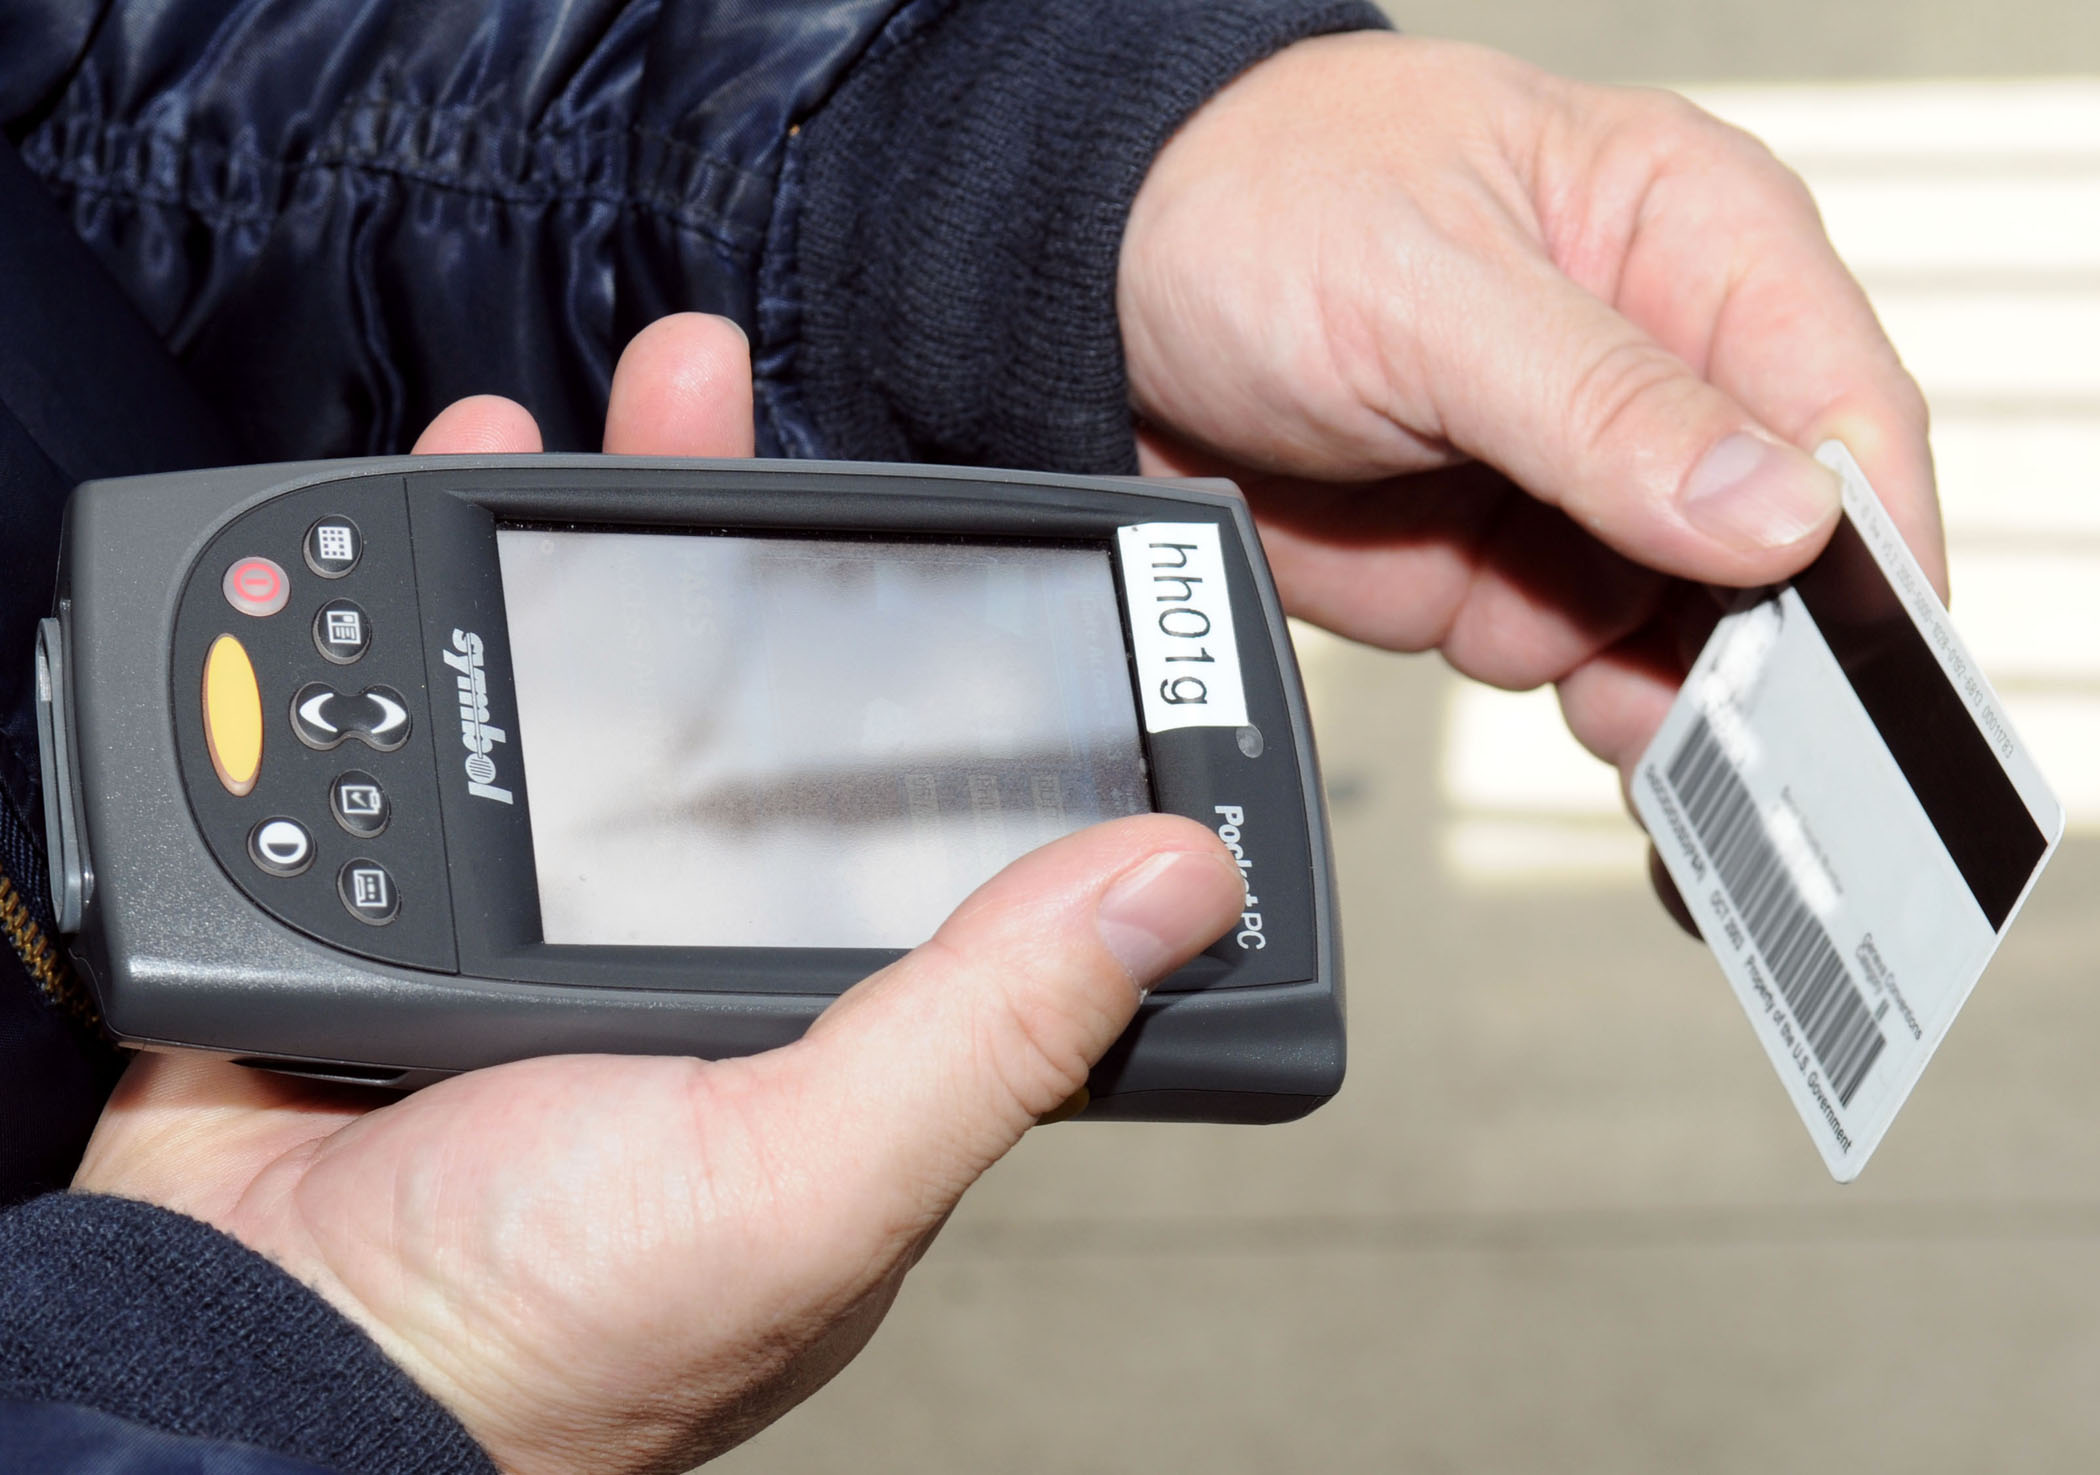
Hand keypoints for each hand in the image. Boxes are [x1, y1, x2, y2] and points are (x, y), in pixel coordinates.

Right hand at [75, 314, 1246, 1474]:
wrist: (253, 1350)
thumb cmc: (543, 1329)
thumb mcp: (810, 1177)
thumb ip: (993, 1029)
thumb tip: (1184, 882)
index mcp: (844, 1039)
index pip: (949, 840)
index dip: (981, 703)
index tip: (1009, 568)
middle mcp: (712, 966)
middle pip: (776, 728)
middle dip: (792, 572)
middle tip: (820, 448)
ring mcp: (560, 919)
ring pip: (622, 691)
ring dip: (637, 538)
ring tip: (668, 406)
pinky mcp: (424, 893)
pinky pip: (462, 712)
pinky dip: (470, 600)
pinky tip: (481, 493)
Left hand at [1119, 33, 1945, 775]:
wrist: (1093, 298)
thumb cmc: (1253, 208)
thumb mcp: (1427, 287)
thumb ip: (1602, 405)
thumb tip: (1778, 513)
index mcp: (1689, 240)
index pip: (1841, 404)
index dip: (1876, 545)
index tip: (1882, 672)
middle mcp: (1659, 375)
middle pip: (1787, 549)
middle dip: (1778, 659)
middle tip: (1771, 769)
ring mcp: (1583, 487)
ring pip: (1696, 632)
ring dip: (1679, 703)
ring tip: (1661, 758)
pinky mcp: (1508, 571)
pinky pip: (1596, 670)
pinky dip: (1604, 721)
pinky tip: (1608, 752)